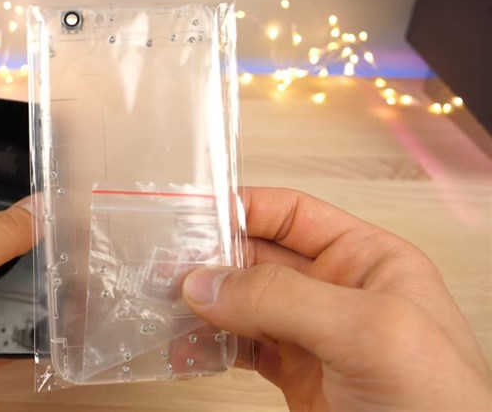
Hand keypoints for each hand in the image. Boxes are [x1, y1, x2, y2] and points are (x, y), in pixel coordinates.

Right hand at [183, 187, 490, 409]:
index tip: (194, 212)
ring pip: (241, 305)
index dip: (243, 209)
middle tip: (162, 265)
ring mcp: (311, 336)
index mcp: (367, 261)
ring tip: (161, 305)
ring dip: (201, 305)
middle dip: (210, 260)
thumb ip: (285, 300)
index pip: (293, 215)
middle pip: (257, 258)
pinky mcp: (293, 376)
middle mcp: (335, 292)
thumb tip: (209, 283)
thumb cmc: (439, 406)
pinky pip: (238, 349)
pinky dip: (207, 347)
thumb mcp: (368, 332)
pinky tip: (184, 347)